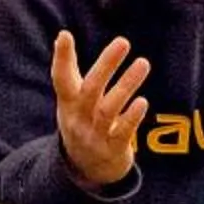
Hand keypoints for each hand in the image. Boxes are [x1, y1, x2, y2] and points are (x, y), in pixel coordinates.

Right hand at [52, 31, 150, 187]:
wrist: (86, 170)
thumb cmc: (81, 121)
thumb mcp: (71, 99)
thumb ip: (68, 70)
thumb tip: (62, 34)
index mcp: (69, 104)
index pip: (61, 79)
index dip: (61, 58)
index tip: (65, 35)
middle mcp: (79, 118)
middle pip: (91, 90)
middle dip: (106, 65)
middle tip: (123, 41)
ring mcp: (95, 135)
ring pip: (109, 109)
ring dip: (126, 86)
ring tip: (143, 63)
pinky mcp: (114, 149)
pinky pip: (123, 132)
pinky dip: (132, 117)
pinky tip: (142, 101)